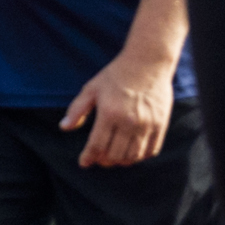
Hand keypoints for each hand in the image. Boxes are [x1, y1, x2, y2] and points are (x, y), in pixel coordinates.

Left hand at [60, 51, 176, 169]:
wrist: (148, 62)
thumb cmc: (116, 75)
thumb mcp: (92, 88)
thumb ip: (77, 109)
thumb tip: (64, 127)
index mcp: (109, 113)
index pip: (97, 145)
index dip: (88, 157)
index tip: (84, 162)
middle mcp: (129, 121)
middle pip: (114, 155)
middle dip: (103, 161)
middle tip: (98, 159)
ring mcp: (147, 124)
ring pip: (132, 156)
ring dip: (121, 161)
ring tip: (114, 157)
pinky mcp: (160, 124)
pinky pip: (150, 150)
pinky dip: (139, 157)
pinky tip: (131, 152)